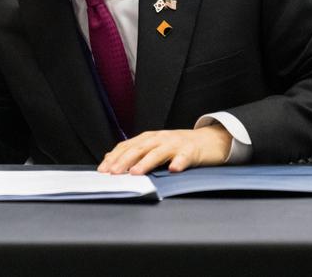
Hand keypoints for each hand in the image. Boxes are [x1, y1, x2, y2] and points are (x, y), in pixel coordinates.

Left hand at [98, 124, 230, 174]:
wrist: (209, 140)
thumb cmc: (179, 147)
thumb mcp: (155, 147)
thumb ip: (135, 153)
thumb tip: (110, 159)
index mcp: (148, 138)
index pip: (127, 146)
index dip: (114, 157)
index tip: (103, 169)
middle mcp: (159, 139)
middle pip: (138, 149)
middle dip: (124, 161)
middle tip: (113, 173)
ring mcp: (175, 144)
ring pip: (157, 153)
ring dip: (146, 163)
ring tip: (135, 173)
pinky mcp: (191, 150)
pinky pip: (184, 157)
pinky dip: (178, 162)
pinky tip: (174, 170)